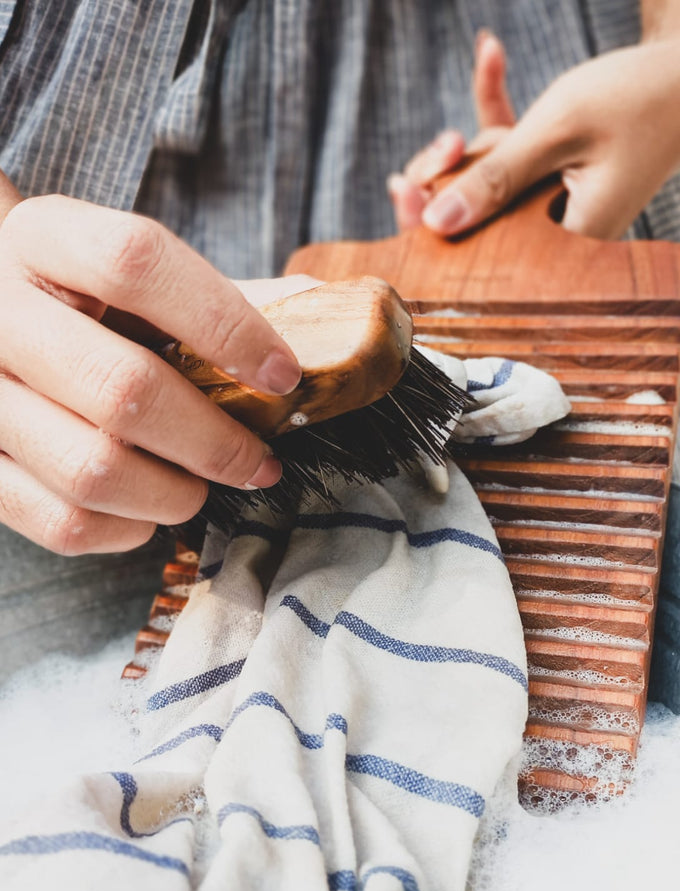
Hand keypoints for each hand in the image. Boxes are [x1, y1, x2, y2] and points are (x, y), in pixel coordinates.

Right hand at [0, 194, 308, 554]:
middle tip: (259, 462)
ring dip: (174, 494)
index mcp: (47, 240)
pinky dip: (125, 530)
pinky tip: (150, 509)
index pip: (137, 264)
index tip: (282, 375)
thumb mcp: (127, 276)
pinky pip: (62, 523)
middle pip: (121, 388)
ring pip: (92, 469)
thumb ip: (203, 302)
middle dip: (214, 441)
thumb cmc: (84, 305)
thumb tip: (302, 359)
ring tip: (203, 486)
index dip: (224, 324)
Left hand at [388, 28, 679, 238]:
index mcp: (565, 244)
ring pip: (488, 184)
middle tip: (438, 145)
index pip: (483, 257)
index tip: (404, 188)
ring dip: (475, 136)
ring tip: (490, 58)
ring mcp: (555, 204)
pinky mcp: (557, 175)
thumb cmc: (636, 96)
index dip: (434, 228)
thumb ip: (495, 178)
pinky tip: (491, 51)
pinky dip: (497, 109)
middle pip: (476, 222)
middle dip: (448, 174)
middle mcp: (558, 234)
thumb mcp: (555, 133)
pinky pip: (511, 152)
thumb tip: (435, 224)